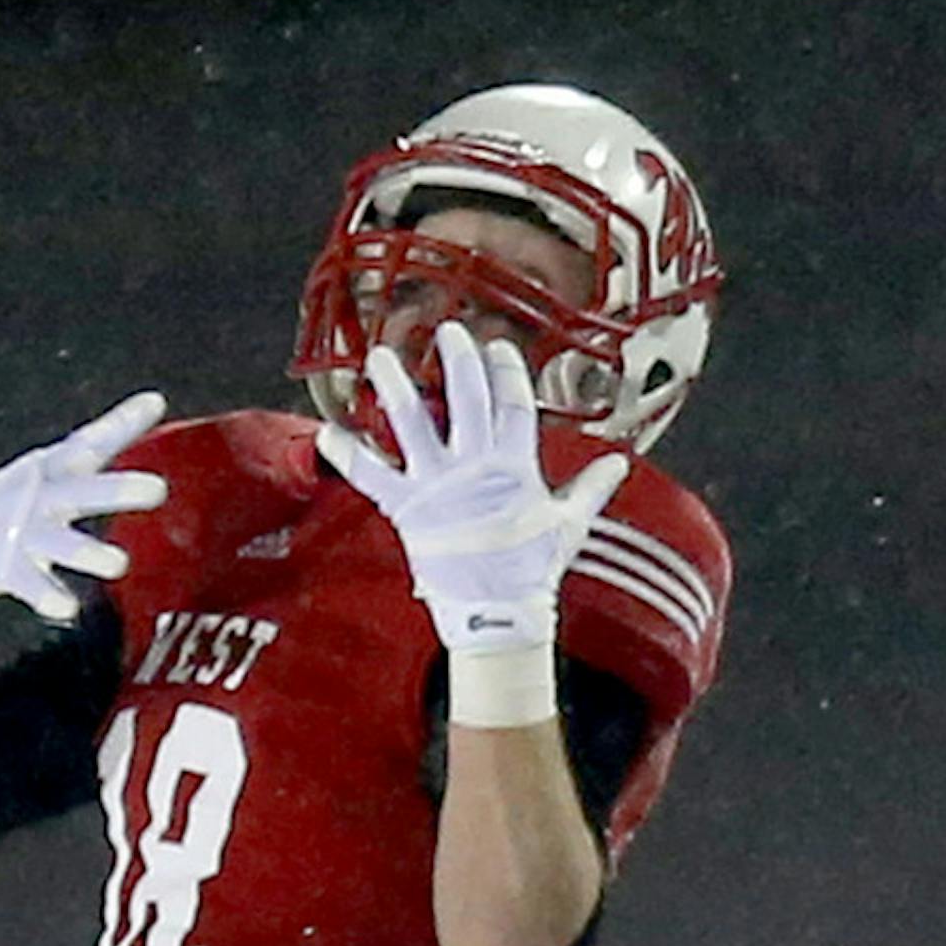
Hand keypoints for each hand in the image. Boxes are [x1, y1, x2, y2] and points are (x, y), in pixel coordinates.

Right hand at [0, 391, 168, 638]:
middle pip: (82, 491)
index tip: (155, 404)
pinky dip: (47, 595)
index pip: (91, 442)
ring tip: (119, 564)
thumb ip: (111, 434)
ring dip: (87, 553)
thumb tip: (158, 398)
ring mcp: (23, 532)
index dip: (123, 423)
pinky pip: (31, 584)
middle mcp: (42, 496)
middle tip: (158, 490)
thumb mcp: (63, 462)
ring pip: (60, 543)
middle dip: (116, 490)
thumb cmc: (22, 495)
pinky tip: (68, 608)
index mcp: (57, 468)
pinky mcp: (7, 568)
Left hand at [317, 327, 626, 674]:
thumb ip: (591, 488)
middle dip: (458, 359)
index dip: (506, 371)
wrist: (496, 615)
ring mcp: (436, 486)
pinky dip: (346, 453)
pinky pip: (369, 476)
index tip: (497, 346)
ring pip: (411, 423)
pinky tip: (324, 431)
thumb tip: (620, 464)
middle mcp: (473, 467)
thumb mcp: (569, 525)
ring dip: (394, 387)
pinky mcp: (405, 510)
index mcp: (515, 466)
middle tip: (448, 330)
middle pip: (466, 398)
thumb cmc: (534, 570)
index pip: (513, 403)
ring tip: (378, 355)